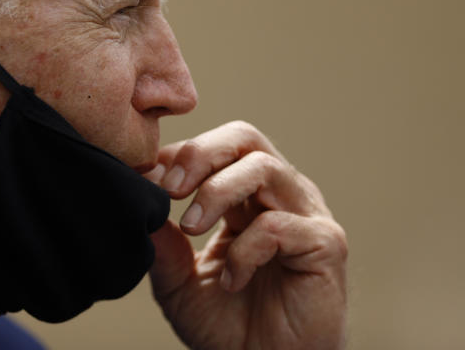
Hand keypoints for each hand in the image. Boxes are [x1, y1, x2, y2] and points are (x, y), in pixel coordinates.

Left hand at [144, 121, 346, 349]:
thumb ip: (161, 244)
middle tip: (169, 188)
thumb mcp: (178, 283)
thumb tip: (138, 202)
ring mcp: (306, 215)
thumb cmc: (228, 327)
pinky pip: (281, 224)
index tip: (145, 177)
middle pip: (244, 138)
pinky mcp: (326, 244)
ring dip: (218, 191)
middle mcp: (278, 195)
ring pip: (263, 167)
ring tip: (191, 227)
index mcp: (245, 195)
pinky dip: (246, 248)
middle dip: (200, 153)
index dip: (179, 154)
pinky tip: (230, 280)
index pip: (216, 148)